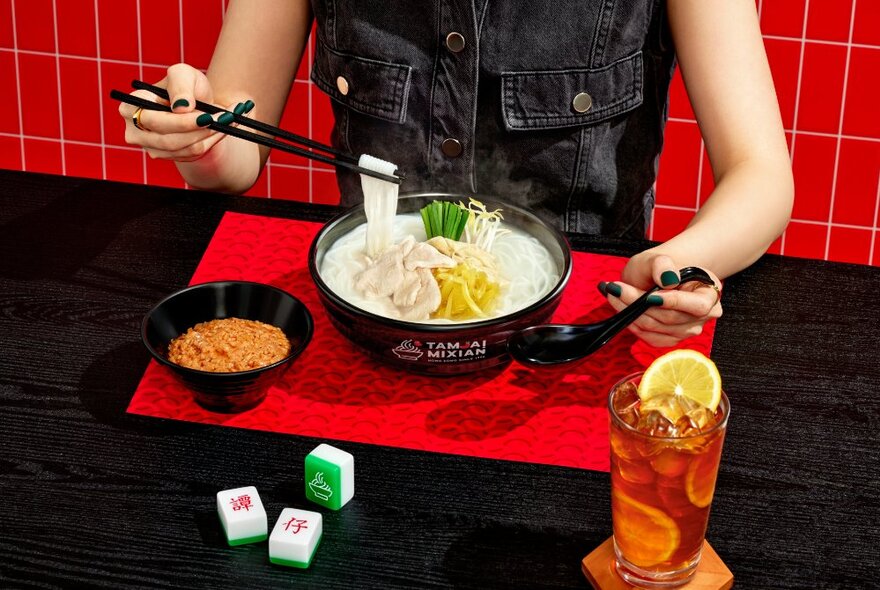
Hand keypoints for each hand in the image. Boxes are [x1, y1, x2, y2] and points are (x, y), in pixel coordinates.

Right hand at [118, 63, 250, 161]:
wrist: (197, 102)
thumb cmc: (185, 85)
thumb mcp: (183, 74)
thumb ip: (180, 86)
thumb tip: (181, 108)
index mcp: (131, 106)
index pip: (153, 120)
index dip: (180, 122)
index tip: (206, 117)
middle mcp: (136, 131)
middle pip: (168, 139)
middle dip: (199, 130)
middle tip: (223, 119)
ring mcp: (151, 147)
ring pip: (183, 148)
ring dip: (210, 135)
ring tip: (228, 120)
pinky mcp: (169, 156)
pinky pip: (193, 154)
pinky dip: (211, 141)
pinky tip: (223, 128)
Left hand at [599, 251, 721, 347]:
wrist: (656, 277)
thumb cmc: (660, 267)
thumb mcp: (658, 257)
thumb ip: (663, 264)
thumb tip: (668, 279)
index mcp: (709, 293)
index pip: (698, 306)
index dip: (674, 302)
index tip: (649, 295)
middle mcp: (703, 316)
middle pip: (670, 318)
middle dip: (640, 303)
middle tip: (615, 288)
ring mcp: (686, 330)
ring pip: (655, 328)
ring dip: (630, 312)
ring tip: (613, 294)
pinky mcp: (670, 339)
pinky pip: (649, 337)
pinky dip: (631, 323)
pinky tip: (621, 308)